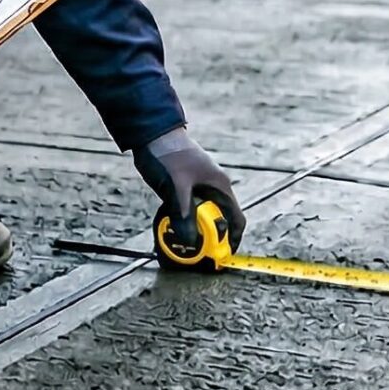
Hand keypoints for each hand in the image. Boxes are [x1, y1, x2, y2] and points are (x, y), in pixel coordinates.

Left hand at [134, 127, 243, 251]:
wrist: (152, 133)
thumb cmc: (168, 155)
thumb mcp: (176, 187)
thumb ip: (184, 214)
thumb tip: (190, 241)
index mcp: (220, 186)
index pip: (237, 218)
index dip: (233, 239)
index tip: (222, 256)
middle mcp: (214, 187)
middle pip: (220, 220)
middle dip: (211, 238)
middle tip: (198, 253)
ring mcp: (200, 186)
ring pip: (203, 215)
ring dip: (196, 229)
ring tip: (183, 243)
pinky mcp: (186, 187)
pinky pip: (190, 209)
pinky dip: (185, 220)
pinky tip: (172, 226)